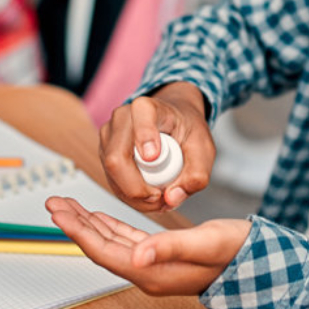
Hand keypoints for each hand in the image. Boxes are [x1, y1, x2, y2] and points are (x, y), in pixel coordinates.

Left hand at [46, 196, 249, 295]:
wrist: (257, 261)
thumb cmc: (235, 252)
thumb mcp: (205, 244)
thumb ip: (169, 248)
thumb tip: (136, 256)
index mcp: (152, 271)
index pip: (103, 250)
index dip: (78, 231)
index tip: (58, 213)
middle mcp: (146, 270)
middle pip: (99, 246)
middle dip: (75, 224)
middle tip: (53, 203)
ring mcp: (152, 264)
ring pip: (109, 241)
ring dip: (87, 222)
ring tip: (67, 205)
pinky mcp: (159, 254)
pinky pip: (125, 239)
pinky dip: (108, 225)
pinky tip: (98, 216)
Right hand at [100, 83, 213, 211]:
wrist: (173, 122)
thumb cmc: (187, 131)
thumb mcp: (204, 149)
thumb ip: (197, 175)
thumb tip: (171, 198)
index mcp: (149, 108)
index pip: (141, 117)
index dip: (145, 137)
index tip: (153, 157)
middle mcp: (122, 118)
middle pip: (117, 158)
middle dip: (138, 189)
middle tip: (162, 199)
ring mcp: (109, 136)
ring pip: (112, 174)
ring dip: (135, 196)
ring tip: (159, 199)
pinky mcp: (104, 153)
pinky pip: (111, 181)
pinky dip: (129, 196)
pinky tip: (147, 196)